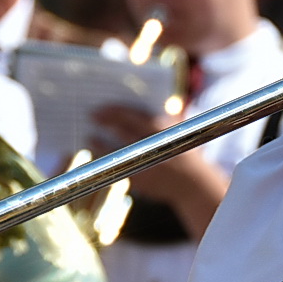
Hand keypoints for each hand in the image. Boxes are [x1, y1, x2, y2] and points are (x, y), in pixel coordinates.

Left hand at [90, 104, 209, 205]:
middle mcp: (152, 146)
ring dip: (98, 144)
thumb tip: (139, 98)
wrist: (193, 183)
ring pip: (115, 152)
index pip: (130, 115)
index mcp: (161, 130)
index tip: (98, 108)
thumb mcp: (178, 128)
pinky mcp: (139, 181)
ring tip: (89, 138)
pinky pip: (117, 169)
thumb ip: (163, 114)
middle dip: (104, 122)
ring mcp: (145, 164)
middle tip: (90, 116)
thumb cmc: (182, 150)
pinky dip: (105, 162)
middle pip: (120, 130)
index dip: (112, 111)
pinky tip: (97, 157)